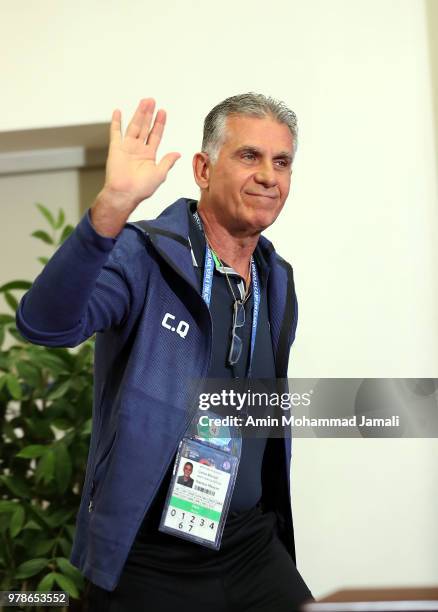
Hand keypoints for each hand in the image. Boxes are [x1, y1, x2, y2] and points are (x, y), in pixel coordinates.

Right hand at [91, 98, 179, 236]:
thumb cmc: (141, 189)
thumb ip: (168, 162)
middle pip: (145, 127)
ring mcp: (127, 148)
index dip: (159, 123)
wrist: (125, 194)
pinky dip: (116, 122)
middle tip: (152, 101)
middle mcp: (138, 150)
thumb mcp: (160, 174)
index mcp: (149, 156)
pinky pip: (115, 132)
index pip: (156, 135)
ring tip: (144, 102)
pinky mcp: (116, 149)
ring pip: (134, 126)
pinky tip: (118, 112)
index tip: (163, 112)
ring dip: (138, 114)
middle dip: (149, 114)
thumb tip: (177, 154)